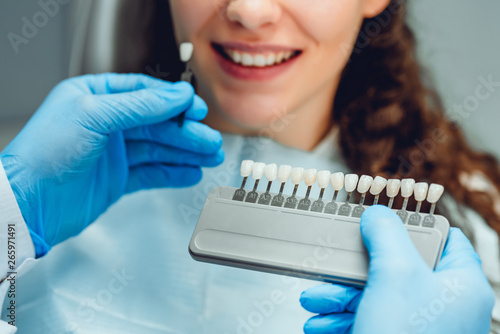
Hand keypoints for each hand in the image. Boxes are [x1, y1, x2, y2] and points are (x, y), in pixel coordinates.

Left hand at [0, 73, 223, 256]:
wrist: (30, 204)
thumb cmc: (46, 154)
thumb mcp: (94, 115)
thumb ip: (140, 106)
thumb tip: (176, 96)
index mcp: (95, 97)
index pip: (144, 94)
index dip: (173, 102)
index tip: (196, 109)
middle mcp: (106, 123)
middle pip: (157, 124)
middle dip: (186, 132)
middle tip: (210, 140)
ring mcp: (113, 153)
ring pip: (158, 149)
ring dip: (186, 152)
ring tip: (210, 156)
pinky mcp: (117, 179)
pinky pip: (151, 172)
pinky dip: (172, 173)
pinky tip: (190, 173)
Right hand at [300, 205, 494, 333]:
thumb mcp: (395, 274)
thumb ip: (386, 235)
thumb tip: (377, 215)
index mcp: (459, 284)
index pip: (445, 240)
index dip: (414, 226)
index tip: (383, 221)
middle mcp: (441, 306)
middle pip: (396, 268)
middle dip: (355, 269)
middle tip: (333, 262)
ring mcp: (416, 328)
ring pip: (373, 297)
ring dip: (338, 297)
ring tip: (314, 300)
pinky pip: (364, 321)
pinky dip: (339, 320)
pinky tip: (318, 324)